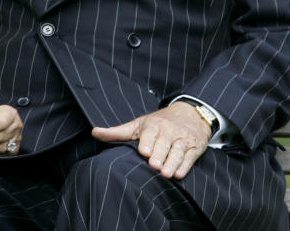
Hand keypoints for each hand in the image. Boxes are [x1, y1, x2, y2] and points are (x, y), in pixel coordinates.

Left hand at [90, 101, 211, 178]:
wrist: (190, 114)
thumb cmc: (159, 123)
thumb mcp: (138, 125)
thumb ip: (117, 132)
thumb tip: (94, 132)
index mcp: (153, 125)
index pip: (150, 134)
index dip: (147, 143)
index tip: (144, 152)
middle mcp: (169, 131)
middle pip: (164, 144)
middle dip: (159, 155)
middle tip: (154, 165)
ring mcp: (183, 139)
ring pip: (178, 152)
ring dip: (172, 163)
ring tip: (166, 173)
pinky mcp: (195, 147)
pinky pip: (190, 158)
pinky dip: (184, 166)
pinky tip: (178, 173)